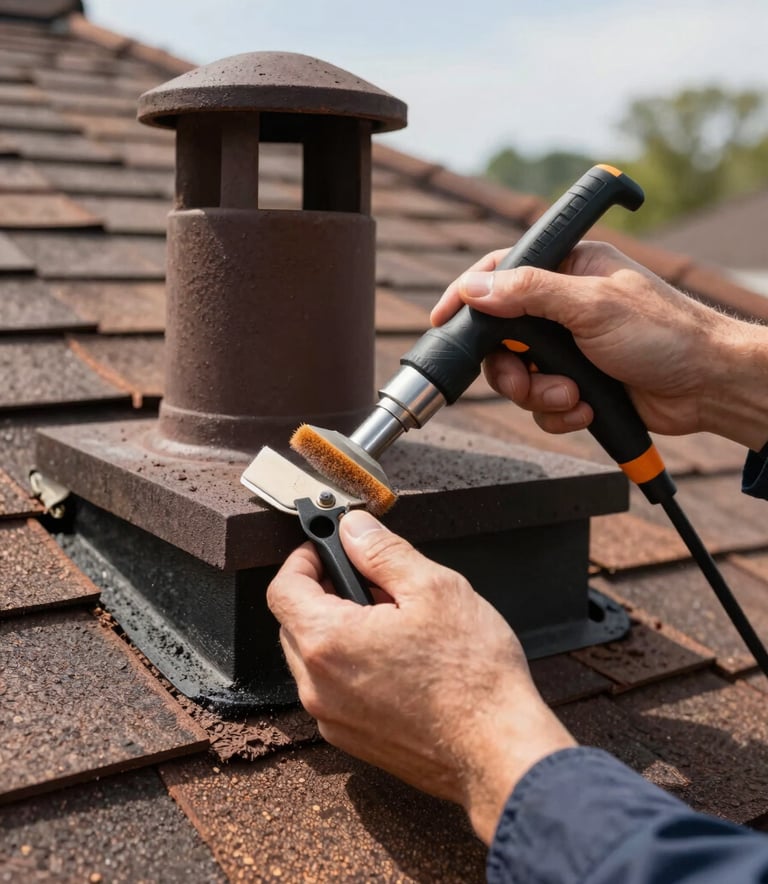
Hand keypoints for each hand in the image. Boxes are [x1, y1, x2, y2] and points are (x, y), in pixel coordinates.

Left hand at [267, 509, 574, 844]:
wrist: (499, 752)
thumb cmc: (473, 675)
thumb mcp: (434, 588)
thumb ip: (382, 552)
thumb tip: (353, 529)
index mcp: (329, 642)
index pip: (283, 588)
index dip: (302, 560)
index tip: (328, 549)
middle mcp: (318, 685)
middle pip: (294, 622)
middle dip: (324, 593)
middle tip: (373, 583)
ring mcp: (332, 718)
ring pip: (313, 657)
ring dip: (338, 630)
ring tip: (393, 622)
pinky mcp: (350, 739)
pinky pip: (332, 689)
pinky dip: (350, 665)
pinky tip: (397, 659)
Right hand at [431, 242, 767, 450]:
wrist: (706, 387)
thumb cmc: (666, 334)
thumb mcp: (593, 305)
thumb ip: (530, 293)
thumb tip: (475, 288)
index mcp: (566, 270)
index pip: (500, 273)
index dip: (468, 297)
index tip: (444, 320)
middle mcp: (562, 308)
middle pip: (500, 337)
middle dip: (512, 368)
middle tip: (527, 379)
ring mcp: (568, 348)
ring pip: (517, 377)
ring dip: (539, 395)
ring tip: (574, 397)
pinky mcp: (575, 384)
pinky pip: (541, 404)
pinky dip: (558, 413)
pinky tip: (586, 409)